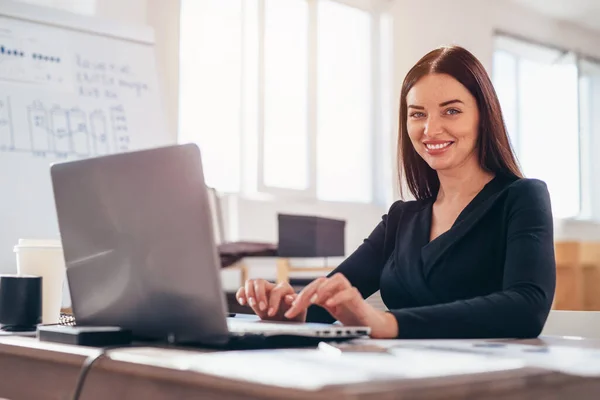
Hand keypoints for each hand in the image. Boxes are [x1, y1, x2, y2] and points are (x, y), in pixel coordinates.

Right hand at [235, 279, 305, 321]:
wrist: (286, 323)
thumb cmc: (293, 317)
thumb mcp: (298, 312)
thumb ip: (295, 304)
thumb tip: (289, 298)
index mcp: (284, 289)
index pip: (276, 290)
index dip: (273, 301)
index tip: (271, 313)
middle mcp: (272, 287)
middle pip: (260, 281)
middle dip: (259, 295)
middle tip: (262, 308)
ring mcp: (262, 290)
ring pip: (251, 282)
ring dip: (249, 293)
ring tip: (252, 304)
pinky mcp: (253, 296)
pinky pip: (243, 289)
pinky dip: (241, 294)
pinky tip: (243, 302)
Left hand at [284, 273, 398, 337]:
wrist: (369, 326)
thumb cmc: (349, 316)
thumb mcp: (325, 310)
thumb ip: (309, 303)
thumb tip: (288, 299)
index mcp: (329, 290)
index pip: (312, 287)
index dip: (300, 296)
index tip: (289, 308)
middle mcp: (338, 288)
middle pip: (321, 281)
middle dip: (307, 293)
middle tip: (296, 306)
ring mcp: (349, 291)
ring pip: (337, 279)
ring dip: (324, 289)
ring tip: (314, 301)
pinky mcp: (359, 298)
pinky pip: (349, 292)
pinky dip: (339, 296)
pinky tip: (330, 304)